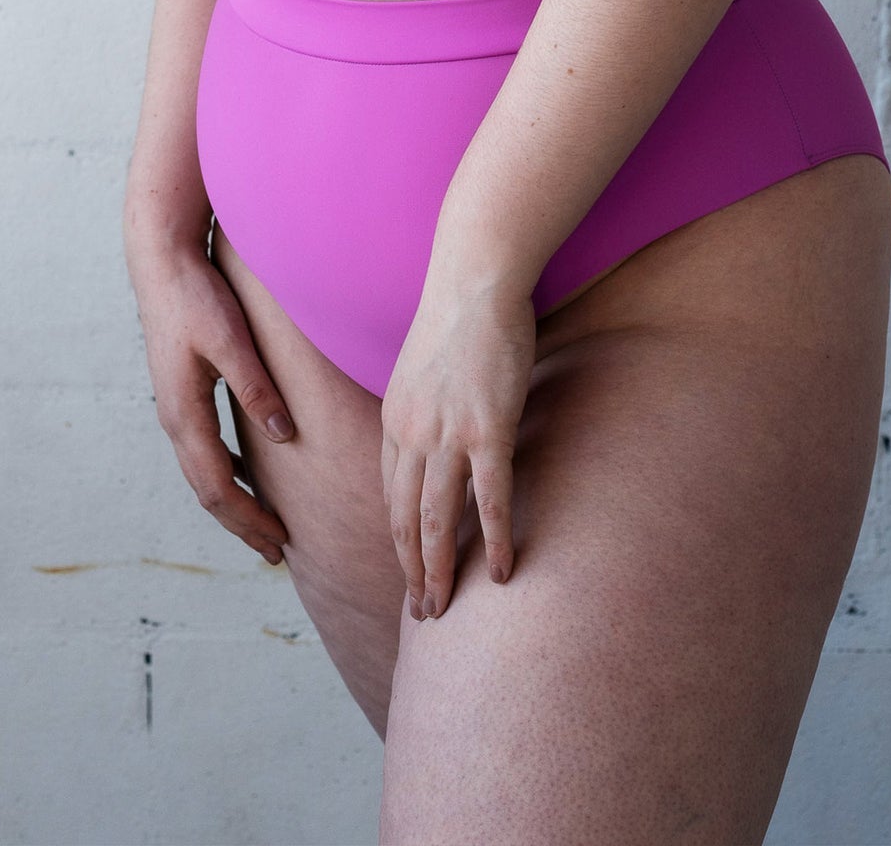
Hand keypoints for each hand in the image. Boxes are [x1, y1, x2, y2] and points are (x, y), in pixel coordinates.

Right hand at [127, 241, 296, 566]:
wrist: (161, 262)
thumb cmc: (198, 297)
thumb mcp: (232, 340)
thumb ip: (256, 388)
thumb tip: (284, 436)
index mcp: (184, 413)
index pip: (216, 487)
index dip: (246, 520)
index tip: (277, 543)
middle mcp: (174, 418)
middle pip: (206, 489)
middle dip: (240, 522)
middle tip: (275, 551)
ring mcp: (174, 406)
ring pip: (203, 471)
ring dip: (232, 500)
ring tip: (262, 523)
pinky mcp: (182, 391)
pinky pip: (203, 448)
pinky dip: (225, 471)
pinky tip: (246, 474)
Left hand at [380, 275, 535, 619]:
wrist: (474, 280)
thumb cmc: (460, 316)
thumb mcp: (424, 368)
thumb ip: (426, 406)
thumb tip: (440, 430)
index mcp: (395, 419)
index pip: (390, 494)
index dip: (399, 537)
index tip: (408, 567)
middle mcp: (411, 434)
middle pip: (404, 518)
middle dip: (410, 570)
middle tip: (422, 611)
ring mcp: (448, 435)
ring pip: (437, 520)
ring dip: (438, 571)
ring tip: (445, 609)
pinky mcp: (488, 430)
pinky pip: (490, 500)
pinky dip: (493, 541)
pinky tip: (501, 571)